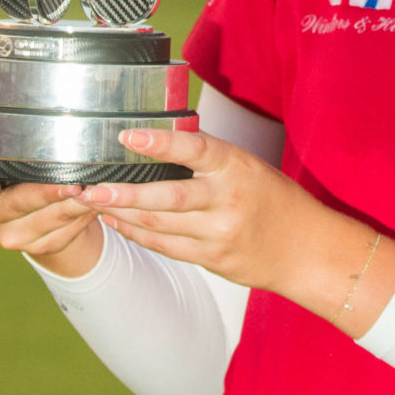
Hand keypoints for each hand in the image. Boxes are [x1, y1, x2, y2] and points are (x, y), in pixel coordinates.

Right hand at [0, 93, 103, 276]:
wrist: (35, 208)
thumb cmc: (8, 164)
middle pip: (11, 208)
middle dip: (41, 196)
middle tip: (68, 182)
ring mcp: (12, 237)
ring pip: (41, 223)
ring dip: (67, 207)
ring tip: (90, 189)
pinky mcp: (41, 246)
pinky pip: (63, 233)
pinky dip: (81, 218)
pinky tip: (97, 202)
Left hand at [80, 128, 394, 337]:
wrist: (306, 249)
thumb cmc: (272, 199)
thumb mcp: (247, 166)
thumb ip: (207, 159)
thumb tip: (158, 141)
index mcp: (237, 167)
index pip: (195, 149)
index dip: (160, 142)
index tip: (127, 135)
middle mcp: (228, 200)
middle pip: (168, 197)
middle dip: (123, 194)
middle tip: (88, 188)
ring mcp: (220, 234)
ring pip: (160, 225)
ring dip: (122, 215)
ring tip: (91, 203)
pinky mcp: (213, 259)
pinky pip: (166, 246)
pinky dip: (138, 234)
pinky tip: (118, 224)